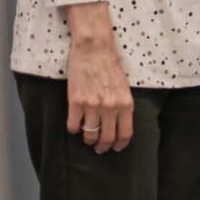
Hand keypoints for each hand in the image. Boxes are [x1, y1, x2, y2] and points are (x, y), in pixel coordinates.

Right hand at [63, 4, 133, 153]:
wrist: (94, 50)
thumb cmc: (110, 67)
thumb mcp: (124, 88)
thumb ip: (122, 106)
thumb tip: (119, 125)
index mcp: (126, 104)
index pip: (125, 133)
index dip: (119, 145)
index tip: (115, 148)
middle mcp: (110, 107)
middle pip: (107, 138)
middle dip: (102, 147)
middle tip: (99, 149)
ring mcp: (93, 106)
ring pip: (89, 135)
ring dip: (88, 140)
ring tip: (87, 139)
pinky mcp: (76, 102)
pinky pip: (73, 126)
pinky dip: (74, 129)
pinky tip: (75, 126)